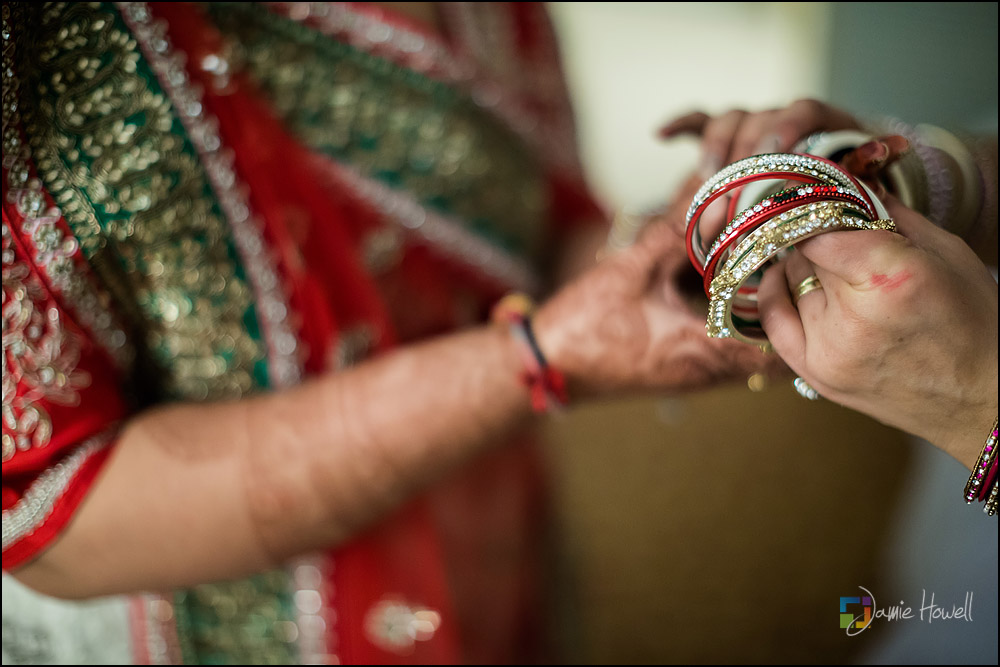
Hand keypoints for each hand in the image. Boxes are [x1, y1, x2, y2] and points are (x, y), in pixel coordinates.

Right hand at [535, 175, 784, 395]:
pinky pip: (730, 352)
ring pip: (755, 354)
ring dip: (764, 318)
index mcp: (704, 348)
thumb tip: (714, 185)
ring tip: (766, 272)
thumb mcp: (634, 266)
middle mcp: (710, 370)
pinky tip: (731, 289)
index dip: (793, 300)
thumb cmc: (587, 322)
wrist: (550, 363)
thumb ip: (679, 227)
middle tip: (791, 263)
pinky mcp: (685, 371)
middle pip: (776, 351)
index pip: (778, 337)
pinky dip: (739, 324)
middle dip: (786, 309)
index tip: (796, 264)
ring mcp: (698, 375)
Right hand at [660, 99, 911, 249]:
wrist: (831, 178)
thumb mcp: (863, 181)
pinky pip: (699, 122)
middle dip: (741, 159)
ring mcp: (751, 125)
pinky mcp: (726, 138)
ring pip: (727, 121)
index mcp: (819, 121)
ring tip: (707, 181)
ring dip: (715, 149)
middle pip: (756, 120)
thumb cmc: (845, 185)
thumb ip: (871, 167)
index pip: (801, 111)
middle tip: (733, 195)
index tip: (776, 152)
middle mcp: (781, 117)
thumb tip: (891, 149)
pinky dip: (681, 126)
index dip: (786, 128)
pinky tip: (660, 136)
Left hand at [757, 197, 998, 467]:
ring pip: (789, 281)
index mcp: (890, 276)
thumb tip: (852, 184)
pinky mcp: (816, 375)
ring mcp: (829, 350)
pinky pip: (771, 321)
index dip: (822, 212)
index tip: (828, 205)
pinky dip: (773, 294)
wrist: (983, 399)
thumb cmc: (977, 323)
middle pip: (804, 252)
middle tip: (843, 240)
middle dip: (821, 240)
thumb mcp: (947, 253)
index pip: (818, 226)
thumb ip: (891, 215)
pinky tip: (782, 279)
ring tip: (837, 270)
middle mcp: (853, 315)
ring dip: (806, 268)